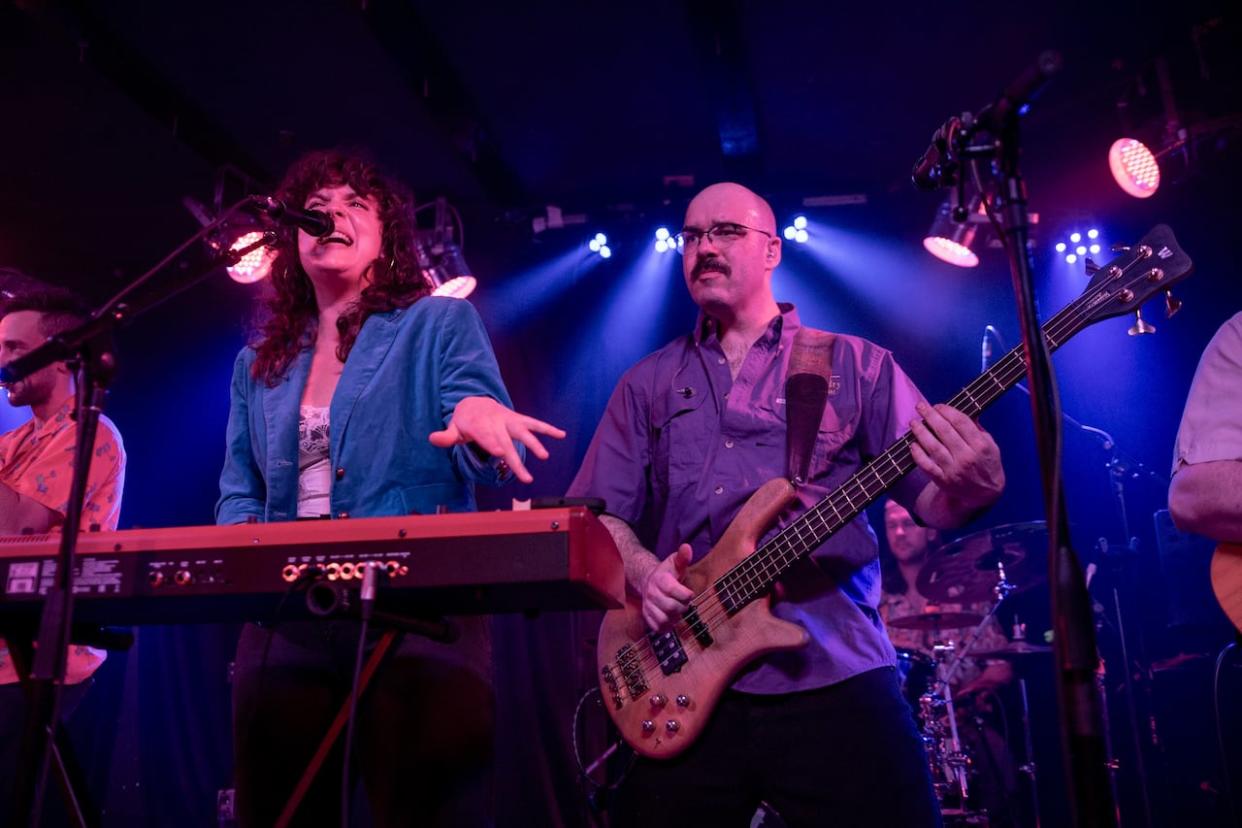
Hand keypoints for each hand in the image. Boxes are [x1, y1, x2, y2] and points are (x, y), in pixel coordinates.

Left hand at [428, 396, 565, 483]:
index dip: (492, 443)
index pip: (486, 436)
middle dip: (515, 457)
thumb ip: (446, 436)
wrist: (475, 401)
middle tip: (525, 477)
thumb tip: (432, 438)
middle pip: (506, 442)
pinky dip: (548, 428)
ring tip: (545, 457)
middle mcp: (496, 422)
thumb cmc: (465, 422)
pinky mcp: (518, 419)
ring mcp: (509, 420)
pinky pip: (535, 423)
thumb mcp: (454, 428)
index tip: (500, 453)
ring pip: (523, 431)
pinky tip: (562, 434)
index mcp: (479, 425)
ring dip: (535, 443)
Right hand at [641, 544, 694, 629]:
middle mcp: (652, 593)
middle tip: (684, 603)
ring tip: (678, 610)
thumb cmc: (666, 574)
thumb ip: (682, 557)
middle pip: (671, 607)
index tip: (689, 594)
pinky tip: (671, 618)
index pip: (673, 590)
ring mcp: (648, 606)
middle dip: (683, 607)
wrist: (648, 582)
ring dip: (675, 618)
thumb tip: (687, 547)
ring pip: (665, 619)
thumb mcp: (674, 563)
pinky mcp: (647, 617)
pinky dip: (667, 626)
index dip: (686, 595)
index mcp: (660, 580)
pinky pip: (658, 627)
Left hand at [909, 402, 1004, 512]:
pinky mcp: (943, 480)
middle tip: (920, 406)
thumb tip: (964, 410)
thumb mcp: (990, 445)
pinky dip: (918, 454)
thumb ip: (977, 429)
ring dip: (921, 432)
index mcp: (980, 445)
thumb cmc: (987, 464)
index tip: (938, 406)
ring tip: (913, 422)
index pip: (961, 422)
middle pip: (944, 431)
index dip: (947, 411)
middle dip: (930, 416)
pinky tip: (912, 444)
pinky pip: (926, 465)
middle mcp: (967, 457)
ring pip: (933, 447)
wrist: (984, 494)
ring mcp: (954, 469)